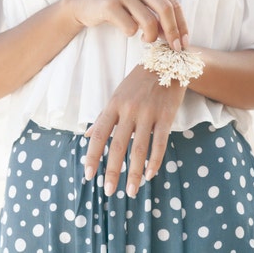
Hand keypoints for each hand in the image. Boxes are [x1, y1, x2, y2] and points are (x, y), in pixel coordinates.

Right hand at [64, 0, 188, 50]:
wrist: (83, 4)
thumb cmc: (116, 8)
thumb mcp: (138, 6)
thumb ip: (156, 15)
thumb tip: (176, 36)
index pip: (173, 3)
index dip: (182, 25)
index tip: (184, 43)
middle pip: (166, 9)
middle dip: (173, 32)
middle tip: (173, 48)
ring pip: (149, 21)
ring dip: (150, 37)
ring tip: (144, 40)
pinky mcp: (110, 4)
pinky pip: (130, 26)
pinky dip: (131, 34)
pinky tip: (126, 30)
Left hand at [83, 65, 185, 197]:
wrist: (168, 62)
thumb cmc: (138, 82)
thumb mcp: (117, 95)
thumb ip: (103, 116)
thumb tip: (86, 135)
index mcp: (114, 105)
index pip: (99, 134)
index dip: (93, 155)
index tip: (89, 174)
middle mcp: (129, 110)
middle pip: (118, 145)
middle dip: (112, 170)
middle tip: (108, 191)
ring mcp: (149, 113)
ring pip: (139, 148)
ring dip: (134, 172)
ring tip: (131, 191)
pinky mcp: (166, 116)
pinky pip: (160, 142)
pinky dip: (155, 161)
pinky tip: (149, 175)